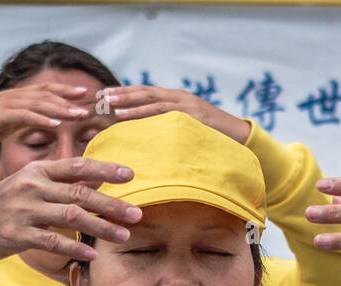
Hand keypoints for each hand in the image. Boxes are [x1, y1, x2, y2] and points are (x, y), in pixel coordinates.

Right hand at [0, 82, 92, 153]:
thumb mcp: (7, 125)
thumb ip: (25, 122)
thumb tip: (44, 125)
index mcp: (16, 98)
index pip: (45, 90)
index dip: (65, 91)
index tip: (86, 93)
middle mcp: (13, 96)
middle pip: (46, 93)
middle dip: (69, 97)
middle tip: (91, 104)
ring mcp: (5, 104)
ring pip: (38, 102)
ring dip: (61, 107)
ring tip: (79, 114)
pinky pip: (24, 115)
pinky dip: (41, 118)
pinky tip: (56, 124)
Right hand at [0, 157, 142, 261]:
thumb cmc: (6, 205)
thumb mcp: (30, 185)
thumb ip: (61, 183)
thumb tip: (98, 181)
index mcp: (37, 170)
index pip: (77, 166)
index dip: (106, 169)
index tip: (131, 175)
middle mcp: (31, 186)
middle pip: (80, 193)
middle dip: (112, 204)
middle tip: (137, 213)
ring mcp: (23, 210)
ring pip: (71, 217)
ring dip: (101, 226)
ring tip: (124, 235)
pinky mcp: (17, 234)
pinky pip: (52, 241)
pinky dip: (75, 248)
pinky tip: (93, 253)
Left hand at [99, 85, 250, 143]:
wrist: (242, 138)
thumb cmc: (214, 139)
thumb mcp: (189, 130)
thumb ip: (171, 128)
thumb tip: (150, 138)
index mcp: (177, 99)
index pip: (146, 93)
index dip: (125, 93)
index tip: (104, 95)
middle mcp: (179, 97)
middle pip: (144, 92)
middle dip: (121, 93)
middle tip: (98, 95)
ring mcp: (185, 104)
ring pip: (149, 99)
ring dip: (126, 101)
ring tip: (107, 103)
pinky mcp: (190, 114)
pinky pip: (160, 112)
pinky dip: (139, 113)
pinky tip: (123, 115)